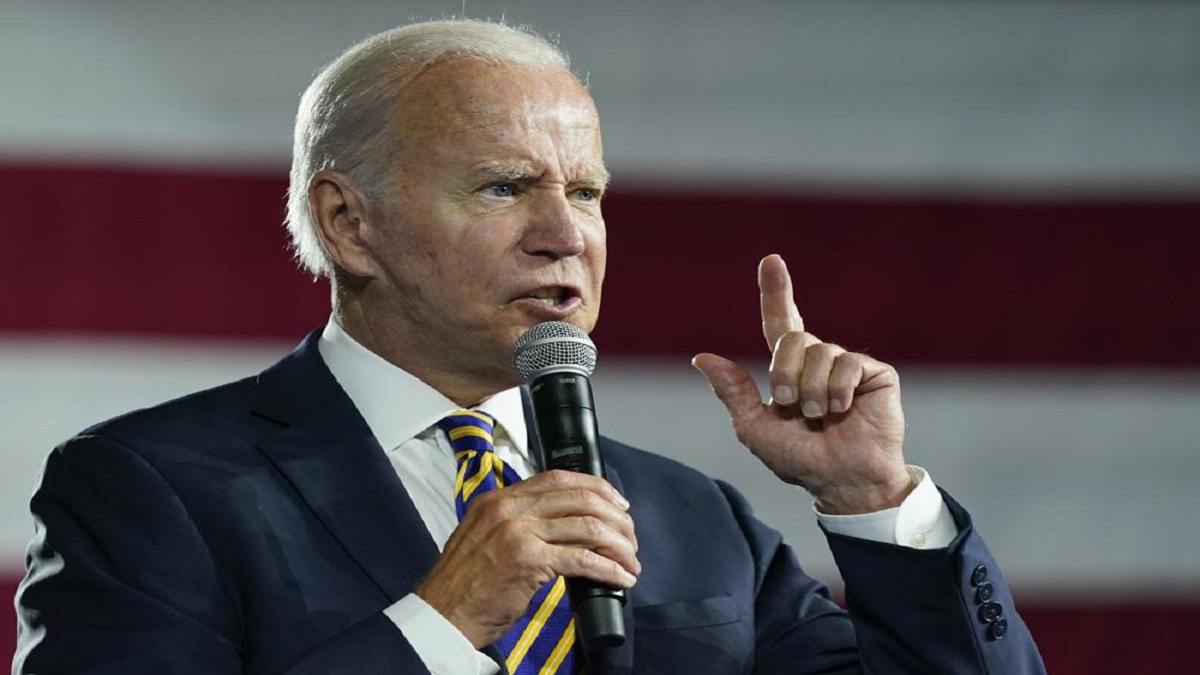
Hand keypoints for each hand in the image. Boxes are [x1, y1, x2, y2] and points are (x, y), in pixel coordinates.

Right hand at [415, 470, 638, 647]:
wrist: (443, 615)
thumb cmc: (465, 585)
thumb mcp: (485, 538)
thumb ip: (516, 523)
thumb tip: (563, 526)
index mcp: (499, 499)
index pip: (558, 478)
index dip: (595, 487)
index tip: (616, 503)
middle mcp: (509, 509)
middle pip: (580, 498)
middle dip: (615, 518)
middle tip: (630, 537)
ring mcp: (518, 532)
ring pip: (587, 526)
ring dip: (618, 545)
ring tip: (630, 561)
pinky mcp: (528, 561)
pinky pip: (582, 558)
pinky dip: (608, 568)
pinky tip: (620, 578)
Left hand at [692, 254, 912, 513]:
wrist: (841, 481)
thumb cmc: (799, 459)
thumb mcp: (755, 428)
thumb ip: (732, 391)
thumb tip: (702, 357)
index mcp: (790, 369)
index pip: (781, 321)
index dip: (776, 291)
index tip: (771, 260)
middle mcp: (819, 360)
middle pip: (791, 338)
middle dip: (783, 375)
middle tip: (791, 406)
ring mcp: (848, 364)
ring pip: (819, 351)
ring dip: (811, 391)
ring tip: (821, 415)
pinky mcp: (875, 373)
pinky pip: (846, 363)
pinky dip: (837, 391)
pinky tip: (844, 411)